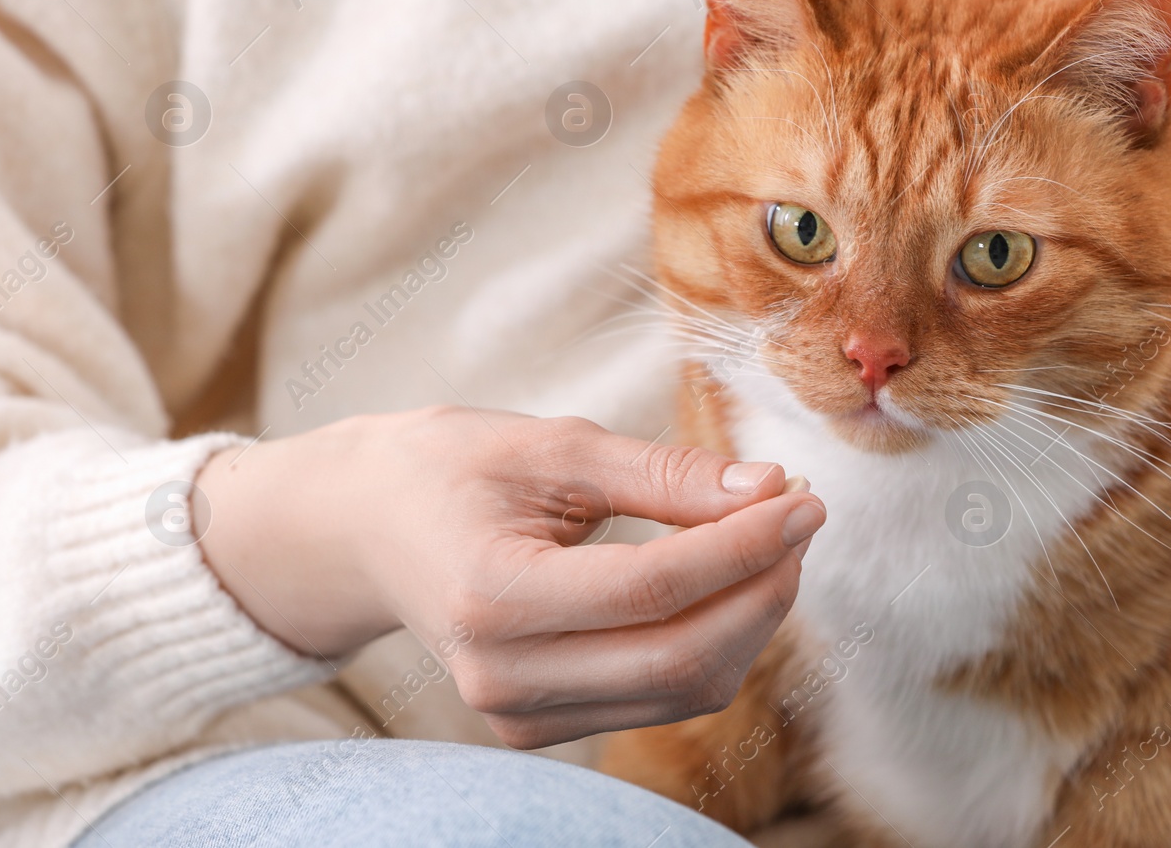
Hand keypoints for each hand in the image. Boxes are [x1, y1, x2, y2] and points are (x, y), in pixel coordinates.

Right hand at [196, 407, 824, 747]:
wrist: (367, 528)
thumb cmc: (450, 468)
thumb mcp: (553, 445)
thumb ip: (663, 474)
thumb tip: (769, 488)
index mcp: (490, 595)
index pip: (653, 589)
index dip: (744, 544)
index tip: (804, 498)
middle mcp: (500, 676)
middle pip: (680, 655)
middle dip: (763, 586)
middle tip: (800, 515)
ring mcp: (517, 713)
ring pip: (683, 687)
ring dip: (750, 616)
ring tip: (771, 538)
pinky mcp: (538, 725)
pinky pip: (659, 696)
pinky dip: (713, 642)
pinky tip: (728, 580)